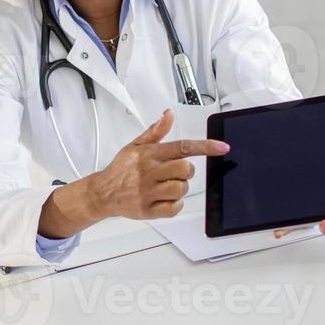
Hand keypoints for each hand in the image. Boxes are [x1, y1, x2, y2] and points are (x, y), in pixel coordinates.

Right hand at [85, 109, 227, 221]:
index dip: (206, 147)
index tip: (222, 147)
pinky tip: (165, 199)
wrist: (102, 193)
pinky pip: (173, 208)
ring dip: (180, 188)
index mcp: (148, 154)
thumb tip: (168, 114)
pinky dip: (175, 204)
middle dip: (186, 172)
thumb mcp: (135, 145)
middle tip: (175, 173)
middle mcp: (148, 171)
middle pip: (185, 169)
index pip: (182, 147)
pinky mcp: (147, 209)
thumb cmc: (121, 169)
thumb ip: (155, 131)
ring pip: (181, 188)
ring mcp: (147, 191)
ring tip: (168, 186)